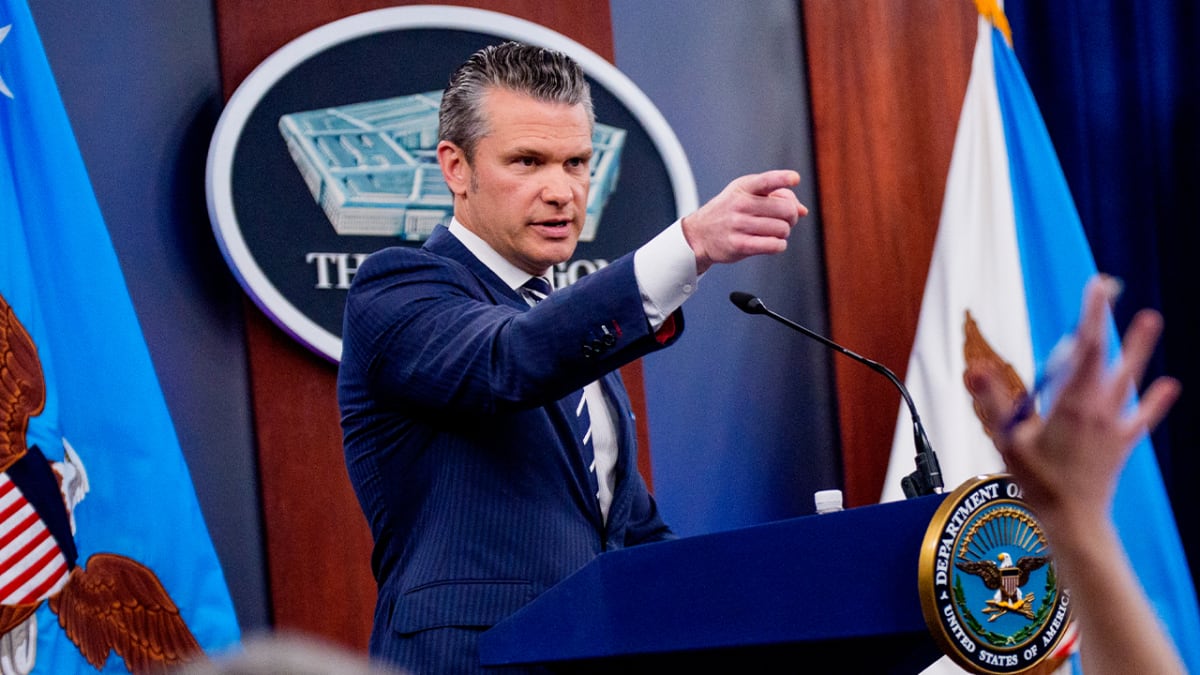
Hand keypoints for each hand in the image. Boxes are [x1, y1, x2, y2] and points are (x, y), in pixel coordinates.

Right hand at [680, 170, 808, 273]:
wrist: (700, 234)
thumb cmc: (729, 211)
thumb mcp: (746, 194)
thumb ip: (776, 197)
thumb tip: (803, 210)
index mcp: (743, 188)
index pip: (766, 180)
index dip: (783, 178)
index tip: (795, 179)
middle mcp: (740, 204)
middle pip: (785, 210)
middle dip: (792, 216)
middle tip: (785, 219)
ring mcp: (738, 225)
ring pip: (782, 229)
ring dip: (784, 232)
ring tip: (774, 231)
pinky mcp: (739, 245)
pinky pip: (774, 245)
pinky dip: (779, 245)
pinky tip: (773, 242)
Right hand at [966, 276, 1179, 529]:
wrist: (1073, 520)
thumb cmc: (1038, 482)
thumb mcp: (1007, 440)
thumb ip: (991, 401)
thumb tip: (973, 367)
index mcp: (1072, 402)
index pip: (1083, 347)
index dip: (1092, 314)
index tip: (1096, 287)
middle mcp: (1098, 407)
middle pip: (1106, 355)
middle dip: (1107, 321)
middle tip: (1112, 288)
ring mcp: (1113, 425)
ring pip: (1127, 378)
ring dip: (1138, 349)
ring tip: (1150, 320)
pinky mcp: (1121, 443)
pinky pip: (1140, 416)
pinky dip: (1153, 400)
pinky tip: (1168, 386)